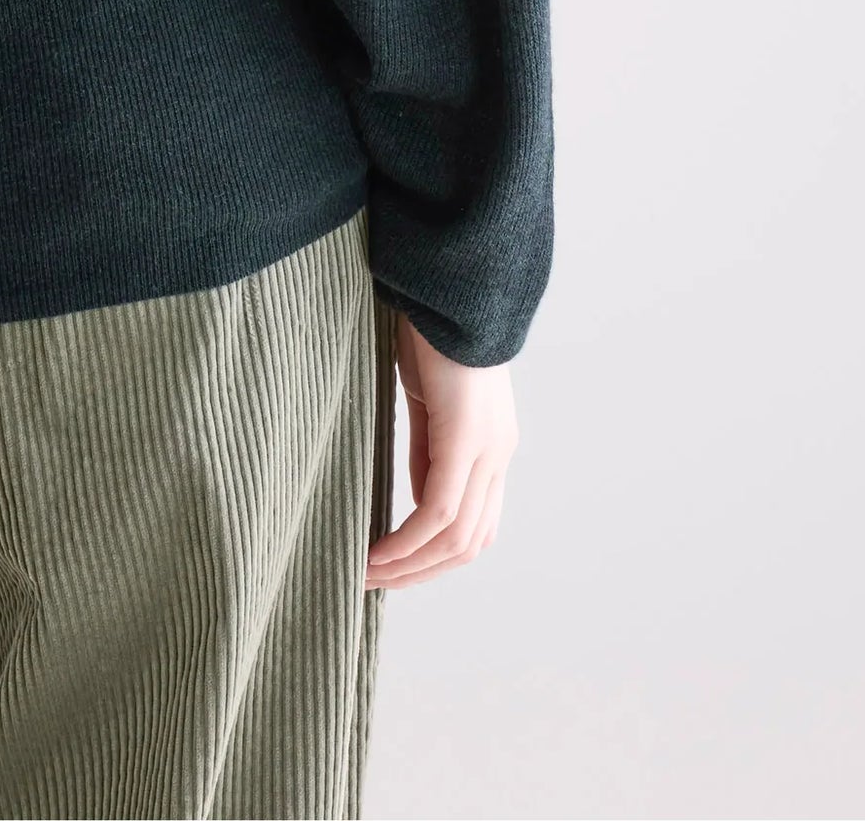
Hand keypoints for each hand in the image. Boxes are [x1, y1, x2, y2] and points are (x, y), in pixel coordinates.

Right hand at [365, 313, 517, 590]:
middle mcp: (498, 454)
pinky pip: (441, 510)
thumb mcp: (426, 400)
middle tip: (371, 583)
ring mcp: (488, 447)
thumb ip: (428, 450)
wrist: (446, 282)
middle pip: (469, 544)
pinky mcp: (467, 435)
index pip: (471, 526)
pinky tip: (377, 551)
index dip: (431, 557)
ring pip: (458, 537)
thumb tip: (418, 501)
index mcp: (490, 446)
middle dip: (419, 573)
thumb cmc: (428, 330)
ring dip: (411, 565)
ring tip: (366, 574)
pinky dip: (408, 540)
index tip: (387, 566)